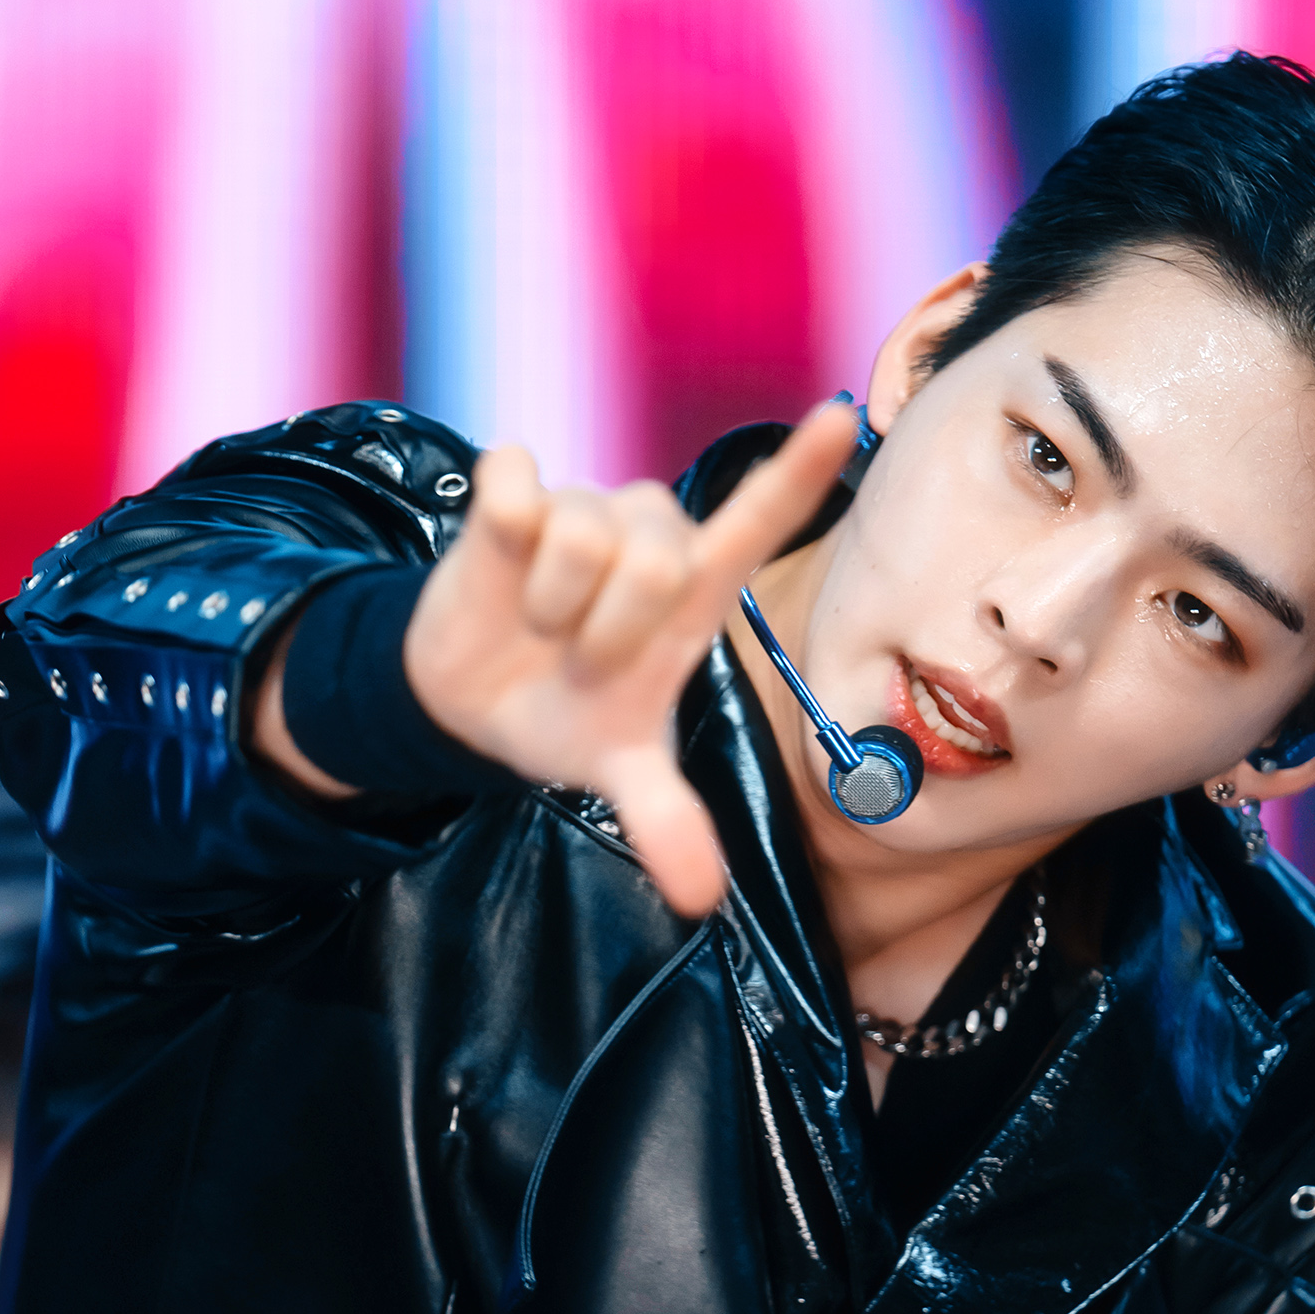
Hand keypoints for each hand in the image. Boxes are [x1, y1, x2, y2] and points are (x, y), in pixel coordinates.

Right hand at [400, 402, 857, 915]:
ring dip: (552, 605)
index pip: (757, 522)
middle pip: (653, 554)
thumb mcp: (621, 771)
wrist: (468, 701)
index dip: (798, 473)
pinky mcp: (511, 486)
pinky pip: (513, 488)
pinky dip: (501, 541)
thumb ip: (666, 821)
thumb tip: (698, 899)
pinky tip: (500, 569)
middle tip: (585, 662)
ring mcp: (582, 506)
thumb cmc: (567, 718)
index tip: (846, 414)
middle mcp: (649, 536)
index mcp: (692, 593)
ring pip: (580, 532)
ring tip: (542, 626)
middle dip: (610, 631)